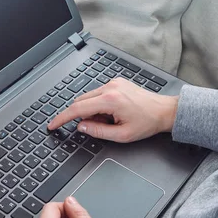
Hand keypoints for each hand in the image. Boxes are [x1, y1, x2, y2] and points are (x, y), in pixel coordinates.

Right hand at [49, 78, 178, 142]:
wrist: (164, 111)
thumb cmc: (147, 123)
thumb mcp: (122, 135)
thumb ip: (98, 131)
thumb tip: (81, 127)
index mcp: (110, 100)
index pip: (77, 109)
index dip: (62, 118)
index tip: (53, 124)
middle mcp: (110, 87)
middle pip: (81, 102)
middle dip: (82, 116)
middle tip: (96, 127)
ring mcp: (113, 83)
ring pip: (89, 97)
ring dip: (91, 111)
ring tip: (110, 121)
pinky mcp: (116, 82)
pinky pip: (98, 94)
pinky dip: (98, 105)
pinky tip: (112, 113)